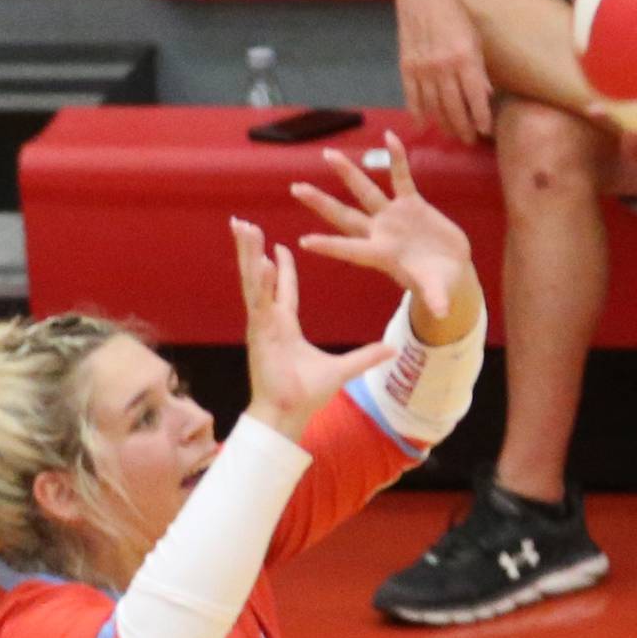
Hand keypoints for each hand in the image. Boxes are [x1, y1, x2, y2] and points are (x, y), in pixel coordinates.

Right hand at [230, 218, 393, 440]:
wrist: (288, 414)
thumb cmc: (306, 394)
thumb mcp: (343, 370)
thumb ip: (367, 356)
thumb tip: (392, 350)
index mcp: (284, 325)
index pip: (283, 288)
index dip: (281, 268)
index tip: (278, 245)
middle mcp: (269, 321)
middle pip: (260, 277)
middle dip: (252, 250)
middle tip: (244, 223)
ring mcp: (262, 325)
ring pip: (254, 282)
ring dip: (249, 255)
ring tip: (244, 228)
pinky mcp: (259, 334)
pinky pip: (260, 303)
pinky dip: (261, 283)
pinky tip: (262, 263)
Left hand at [289, 130, 473, 320]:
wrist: (451, 269)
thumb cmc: (439, 284)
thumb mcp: (436, 291)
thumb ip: (437, 297)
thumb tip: (443, 311)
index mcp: (382, 256)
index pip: (350, 250)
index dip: (330, 246)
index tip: (304, 242)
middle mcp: (381, 233)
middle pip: (345, 216)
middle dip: (321, 203)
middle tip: (295, 188)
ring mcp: (394, 217)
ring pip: (366, 191)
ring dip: (348, 173)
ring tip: (328, 155)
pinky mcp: (412, 205)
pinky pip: (401, 177)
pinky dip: (397, 159)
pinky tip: (390, 137)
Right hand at [395, 0, 493, 143]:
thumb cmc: (454, 12)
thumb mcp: (475, 38)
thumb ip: (479, 68)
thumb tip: (486, 96)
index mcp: (465, 59)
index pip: (476, 98)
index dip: (481, 118)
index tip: (485, 131)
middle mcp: (444, 68)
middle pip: (454, 108)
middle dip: (463, 128)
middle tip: (468, 141)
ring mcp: (422, 69)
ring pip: (434, 107)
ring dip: (443, 124)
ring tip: (451, 134)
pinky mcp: (406, 66)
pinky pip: (412, 97)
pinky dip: (417, 114)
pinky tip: (423, 125)